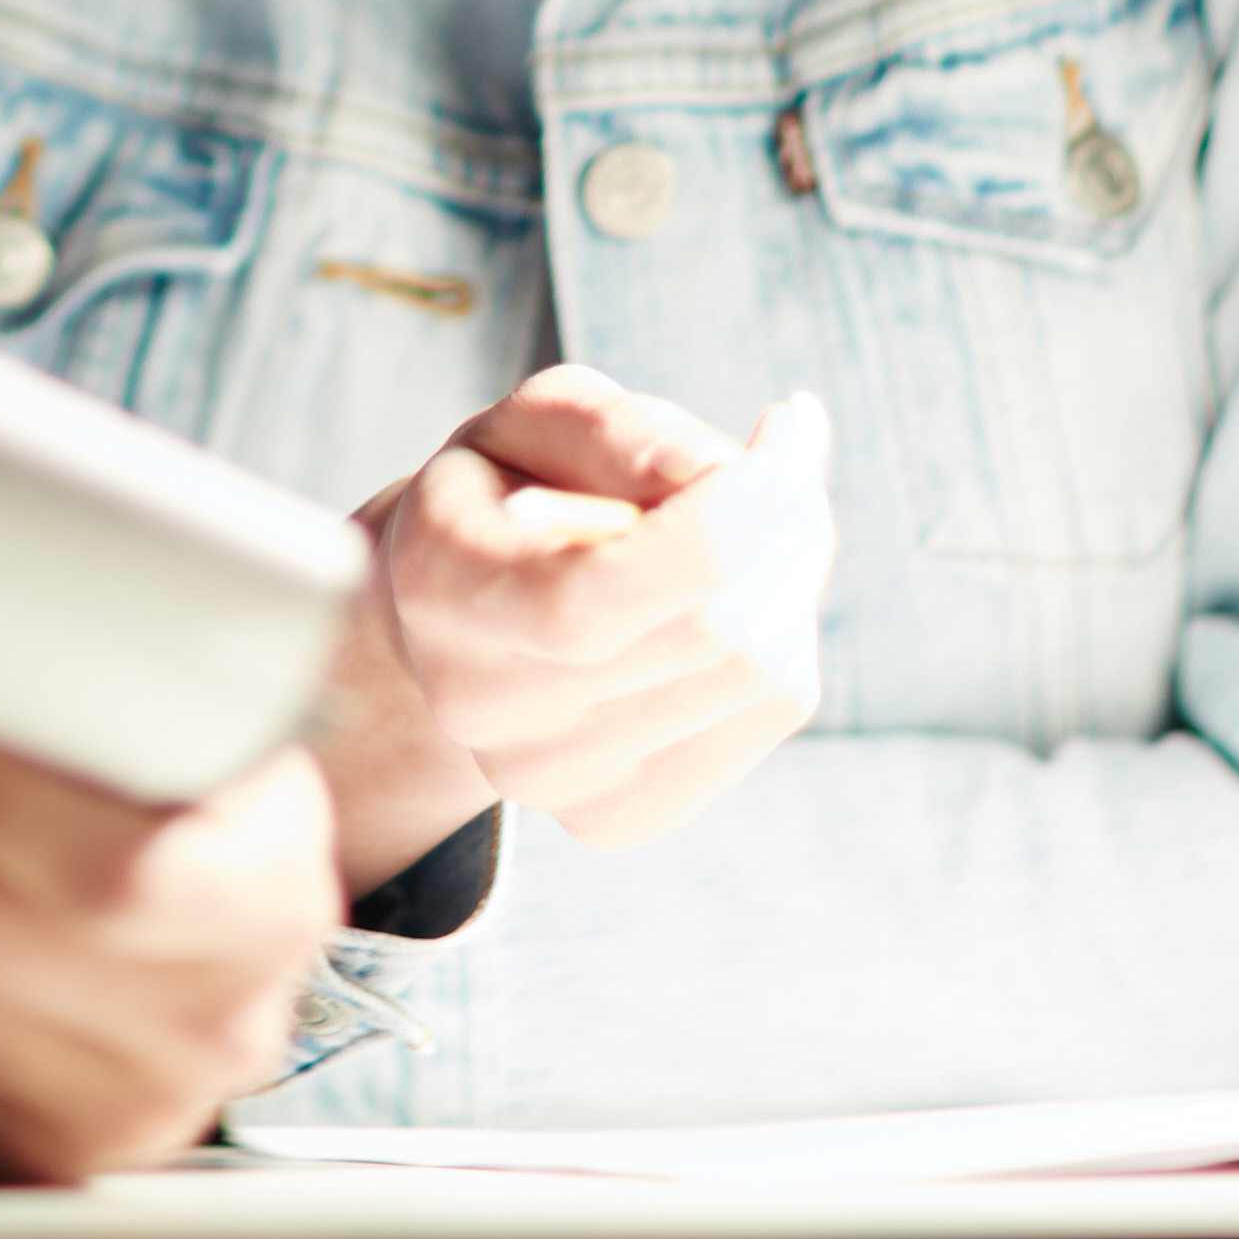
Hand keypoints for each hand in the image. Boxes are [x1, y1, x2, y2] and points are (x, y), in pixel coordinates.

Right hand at [336, 365, 833, 863]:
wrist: (468, 606)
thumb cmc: (516, 487)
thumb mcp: (545, 421)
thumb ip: (626, 435)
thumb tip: (728, 480)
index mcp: (444, 586)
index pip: (592, 601)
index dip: (716, 524)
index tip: (776, 438)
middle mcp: (478, 704)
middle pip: (710, 636)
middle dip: (783, 526)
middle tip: (784, 460)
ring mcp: (547, 780)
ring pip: (760, 674)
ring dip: (794, 572)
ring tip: (757, 520)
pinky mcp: (615, 817)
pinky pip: (771, 713)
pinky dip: (788, 633)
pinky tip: (741, 593)